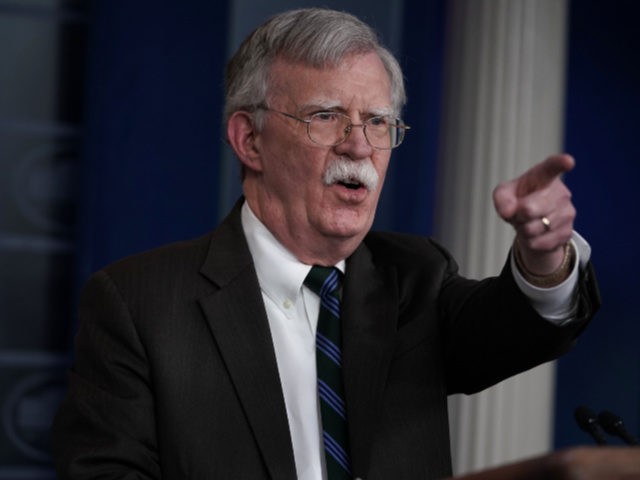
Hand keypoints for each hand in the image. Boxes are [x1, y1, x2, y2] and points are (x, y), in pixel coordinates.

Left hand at [493, 154, 574, 275]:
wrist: (531, 223)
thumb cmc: (518, 200)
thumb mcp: (504, 194)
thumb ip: (501, 197)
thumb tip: (508, 211)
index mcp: (544, 176)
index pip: (552, 167)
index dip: (560, 163)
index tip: (568, 161)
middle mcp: (561, 193)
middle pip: (530, 209)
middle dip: (518, 215)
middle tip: (520, 212)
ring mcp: (567, 213)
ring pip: (533, 229)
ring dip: (523, 229)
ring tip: (527, 221)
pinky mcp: (567, 232)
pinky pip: (540, 243)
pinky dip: (530, 241)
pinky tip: (535, 233)